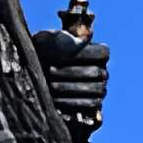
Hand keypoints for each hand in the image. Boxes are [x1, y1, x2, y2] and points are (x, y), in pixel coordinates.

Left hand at [31, 28, 109, 142]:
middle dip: (72, 72)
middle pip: (96, 72)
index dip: (85, 53)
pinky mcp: (94, 104)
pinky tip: (56, 100)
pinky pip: (90, 105)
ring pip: (94, 89)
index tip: (63, 53)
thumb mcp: (51, 40)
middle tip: (50, 70)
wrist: (39, 76)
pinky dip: (72, 103)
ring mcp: (101, 89)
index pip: (102, 53)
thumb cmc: (45, 53)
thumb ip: (67, 37)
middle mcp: (103, 72)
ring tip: (51, 85)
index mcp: (100, 54)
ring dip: (71, 87)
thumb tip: (84, 38)